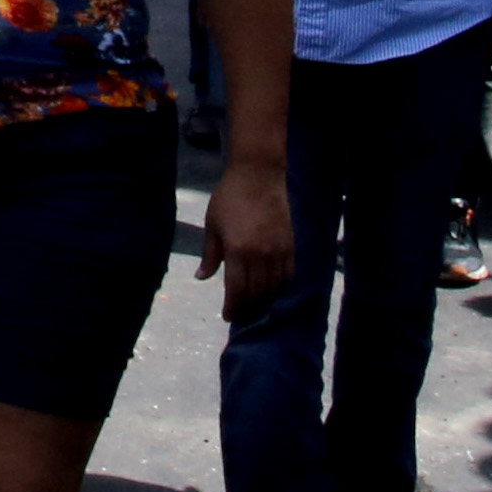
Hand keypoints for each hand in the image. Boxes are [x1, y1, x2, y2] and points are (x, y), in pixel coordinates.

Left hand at [198, 149, 294, 313]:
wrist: (258, 174)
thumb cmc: (229, 198)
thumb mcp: (212, 226)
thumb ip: (209, 255)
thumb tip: (201, 277)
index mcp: (237, 250)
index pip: (237, 290)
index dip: (233, 308)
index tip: (228, 316)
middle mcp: (260, 254)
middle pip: (257, 293)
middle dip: (248, 308)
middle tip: (241, 314)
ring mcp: (278, 250)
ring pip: (274, 287)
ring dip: (265, 300)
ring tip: (256, 305)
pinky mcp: (290, 244)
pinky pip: (288, 274)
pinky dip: (281, 286)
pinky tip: (272, 289)